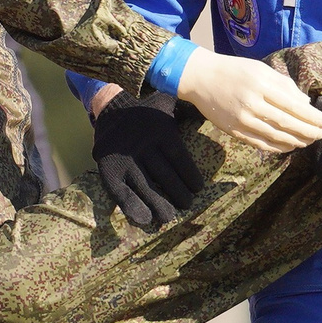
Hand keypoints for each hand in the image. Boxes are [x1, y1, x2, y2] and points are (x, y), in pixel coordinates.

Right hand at [91, 94, 205, 228]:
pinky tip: (144, 219)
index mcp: (160, 131)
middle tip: (187, 205)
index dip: (190, 176)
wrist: (109, 107)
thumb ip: (187, 110)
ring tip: (169, 217)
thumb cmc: (146, 110)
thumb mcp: (166, 103)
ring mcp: (124, 159)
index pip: (179, 158)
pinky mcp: (109, 169)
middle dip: (179, 194)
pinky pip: (121, 192)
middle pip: (165, 175)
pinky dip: (132, 207)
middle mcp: (143, 145)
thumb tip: (213, 112)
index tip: (198, 189)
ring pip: (145, 187)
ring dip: (159, 205)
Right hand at [176, 52, 321, 153]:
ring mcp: (242, 119)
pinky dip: (277, 147)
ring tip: (308, 141)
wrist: (201, 78)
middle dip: (308, 131)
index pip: (293, 105)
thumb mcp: (261, 70)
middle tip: (321, 135)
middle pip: (287, 123)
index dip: (311, 117)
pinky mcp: (234, 131)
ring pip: (275, 136)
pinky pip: (260, 143)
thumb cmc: (235, 70)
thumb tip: (306, 104)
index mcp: (261, 84)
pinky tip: (289, 146)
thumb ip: (285, 86)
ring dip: (296, 141)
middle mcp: (252, 103)